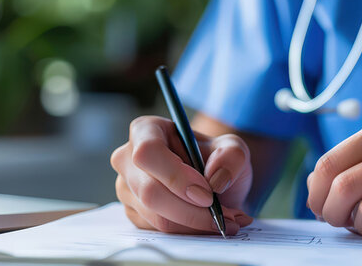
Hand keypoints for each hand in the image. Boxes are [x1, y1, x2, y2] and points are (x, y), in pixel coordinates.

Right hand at [111, 116, 253, 234]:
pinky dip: (190, 232)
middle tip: (223, 216)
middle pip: (150, 191)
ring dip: (196, 224)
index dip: (176, 176)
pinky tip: (210, 224)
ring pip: (156, 217)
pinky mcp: (134, 214)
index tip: (207, 194)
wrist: (215, 187)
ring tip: (226, 220)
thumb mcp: (234, 149)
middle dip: (191, 210)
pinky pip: (159, 231)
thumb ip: (232, 157)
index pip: (148, 152)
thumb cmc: (216, 161)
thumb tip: (216, 179)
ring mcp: (127, 189)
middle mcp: (129, 159)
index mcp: (146, 130)